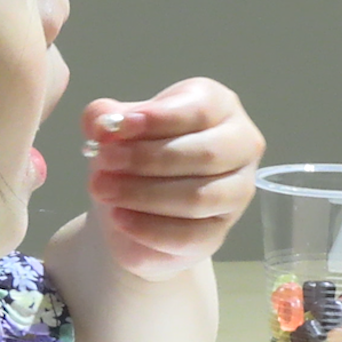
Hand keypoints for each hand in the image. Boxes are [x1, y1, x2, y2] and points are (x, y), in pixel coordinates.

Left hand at [83, 78, 263, 279]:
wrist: (133, 207)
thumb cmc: (136, 153)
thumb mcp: (116, 128)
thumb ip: (104, 117)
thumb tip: (100, 122)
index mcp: (219, 107)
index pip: (200, 110)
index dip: (158, 119)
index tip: (117, 127)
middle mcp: (240, 147)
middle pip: (206, 154)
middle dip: (148, 159)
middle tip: (103, 162)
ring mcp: (236, 193)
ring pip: (199, 197)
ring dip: (144, 194)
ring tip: (103, 190)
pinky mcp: (218, 233)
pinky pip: (189, 235)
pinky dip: (149, 229)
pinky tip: (119, 218)